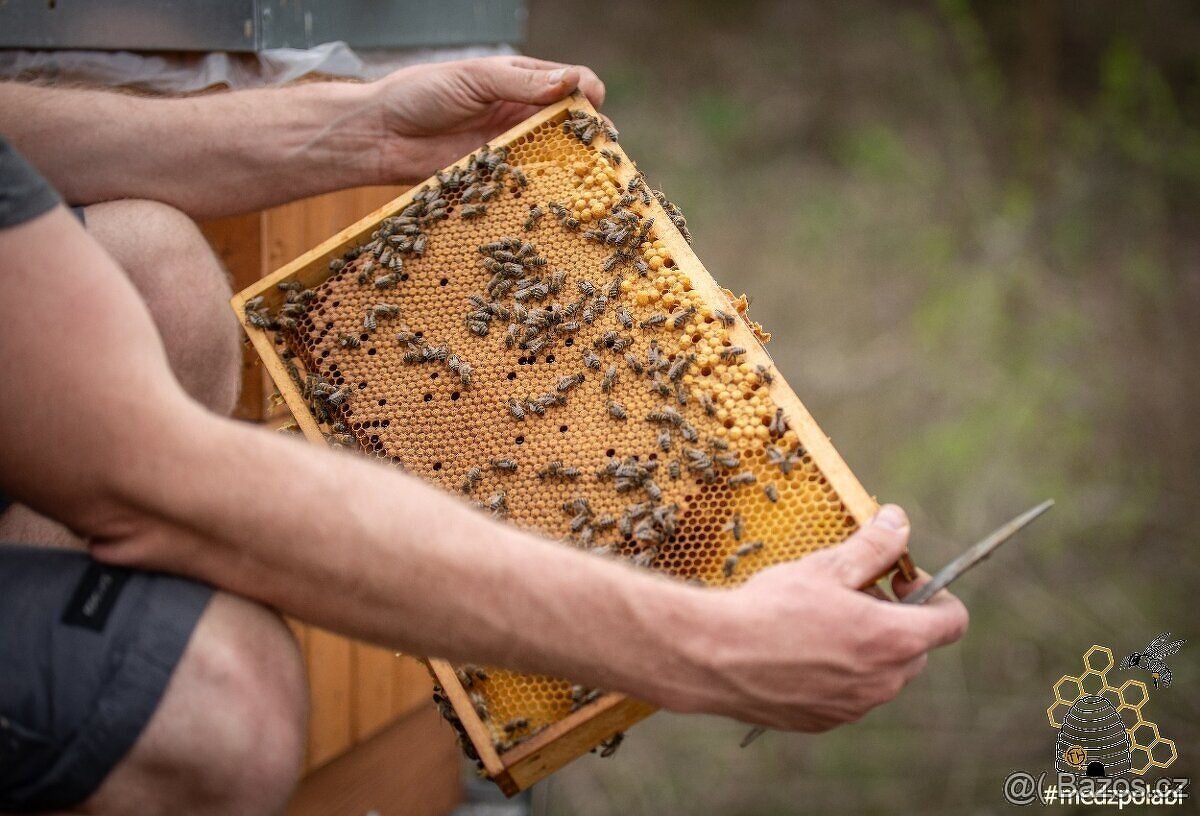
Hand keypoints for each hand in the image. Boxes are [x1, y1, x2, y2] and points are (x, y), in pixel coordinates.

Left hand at [370, 56, 605, 182]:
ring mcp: (511, 148)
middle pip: (572, 124)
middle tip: (600, 152)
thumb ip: (522, 82)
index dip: (588, 93)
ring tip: (587, 179)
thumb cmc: (421, 94)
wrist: (380, 135)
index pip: (572, 82)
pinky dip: (544, 192)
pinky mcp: (497, 178)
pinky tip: (556, 198)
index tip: (592, 108)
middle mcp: (522, 114)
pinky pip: (529, 185)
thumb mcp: (475, 79)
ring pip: (557, 158)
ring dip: (573, 168)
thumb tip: (572, 82)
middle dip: (591, 136)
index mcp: (521, 80)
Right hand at [682, 505, 967, 731]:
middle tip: (850, 592)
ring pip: (881, 673)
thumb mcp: (826, 567)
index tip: (896, 578)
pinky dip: (836, 672)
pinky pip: (848, 695)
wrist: (715, 656)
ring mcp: (855, 707)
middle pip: (916, 647)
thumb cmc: (772, 607)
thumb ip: (873, 547)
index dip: (933, 593)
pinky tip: (797, 650)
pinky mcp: (824, 722)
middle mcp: (884, 682)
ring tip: (819, 620)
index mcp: (893, 639)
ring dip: (865, 646)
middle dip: (893, 617)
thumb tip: (900, 522)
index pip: (952, 621)